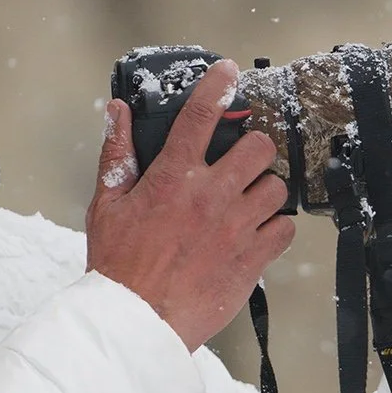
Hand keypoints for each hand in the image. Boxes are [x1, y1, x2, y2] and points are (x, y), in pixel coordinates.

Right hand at [86, 59, 295, 351]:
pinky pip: (284, 229)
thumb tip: (116, 112)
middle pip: (258, 147)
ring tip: (246, 200)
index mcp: (173, 178)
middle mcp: (210, 196)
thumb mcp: (107, 203)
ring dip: (263, 189)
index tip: (228, 72)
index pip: (201, 116)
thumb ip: (117, 153)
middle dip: (252, 149)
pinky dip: (274, 227)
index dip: (218, 86)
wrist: (137, 320)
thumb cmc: (118, 266)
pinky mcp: (252, 259)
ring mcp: (236, 228)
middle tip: (238, 162)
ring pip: (276, 186)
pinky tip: (254, 231)